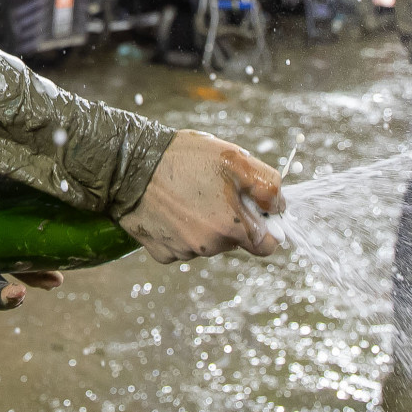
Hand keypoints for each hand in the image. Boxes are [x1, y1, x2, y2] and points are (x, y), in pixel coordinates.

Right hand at [117, 131, 281, 265]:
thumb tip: (280, 207)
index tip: (255, 209)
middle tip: (214, 190)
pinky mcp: (162, 253)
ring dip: (204, 224)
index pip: (267, 246)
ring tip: (187, 194)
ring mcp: (184, 252)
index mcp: (233, 228)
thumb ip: (268, 186)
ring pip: (207, 243)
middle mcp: (210, 246)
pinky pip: (180, 246)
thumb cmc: (184, 158)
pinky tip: (170, 208)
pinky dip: (179, 230)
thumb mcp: (236, 159)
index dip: (266, 226)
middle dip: (231, 220)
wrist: (131, 165)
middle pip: (234, 242)